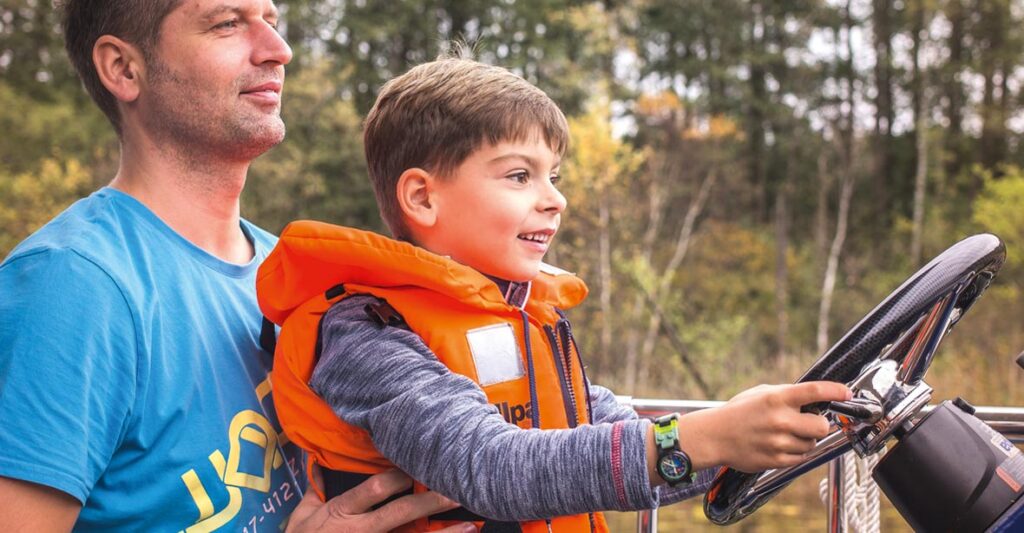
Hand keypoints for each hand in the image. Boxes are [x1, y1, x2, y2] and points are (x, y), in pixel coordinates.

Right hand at [287, 467, 476, 532]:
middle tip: (456, 488)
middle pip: (401, 512)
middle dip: (430, 500)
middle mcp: (361, 531)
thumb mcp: (301, 515)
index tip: (419, 463)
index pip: (373, 490)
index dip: (397, 476)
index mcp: (342, 512)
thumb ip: (316, 488)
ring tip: (470, 524)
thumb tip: (321, 460)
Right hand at [680, 381, 850, 472]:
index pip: (815, 392)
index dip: (836, 391)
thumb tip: (816, 398)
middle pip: (822, 426)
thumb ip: (787, 395)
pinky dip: (797, 452)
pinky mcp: (776, 460)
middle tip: (809, 422)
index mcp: (776, 398)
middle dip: (818, 424)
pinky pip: (802, 458)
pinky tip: (782, 445)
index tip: (846, 393)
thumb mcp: (760, 393)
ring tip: (786, 434)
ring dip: (805, 439)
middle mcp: (780, 420)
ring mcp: (778, 442)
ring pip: (812, 444)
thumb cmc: (739, 412)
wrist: (715, 436)